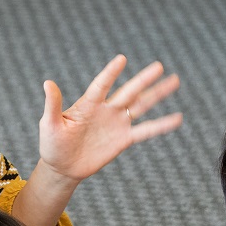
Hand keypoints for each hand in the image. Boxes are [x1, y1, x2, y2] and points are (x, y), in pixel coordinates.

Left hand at [38, 56, 181, 183]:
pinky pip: (145, 131)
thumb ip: (53, 105)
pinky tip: (177, 118)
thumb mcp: (50, 124)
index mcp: (88, 104)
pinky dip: (161, 125)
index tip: (122, 59)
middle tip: (159, 66)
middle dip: (143, 80)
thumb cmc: (52, 144)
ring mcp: (117, 123)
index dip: (111, 73)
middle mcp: (106, 110)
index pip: (102, 85)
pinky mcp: (123, 139)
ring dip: (157, 94)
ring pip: (141, 106)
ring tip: (175, 81)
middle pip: (128, 91)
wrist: (63, 167)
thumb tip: (47, 83)